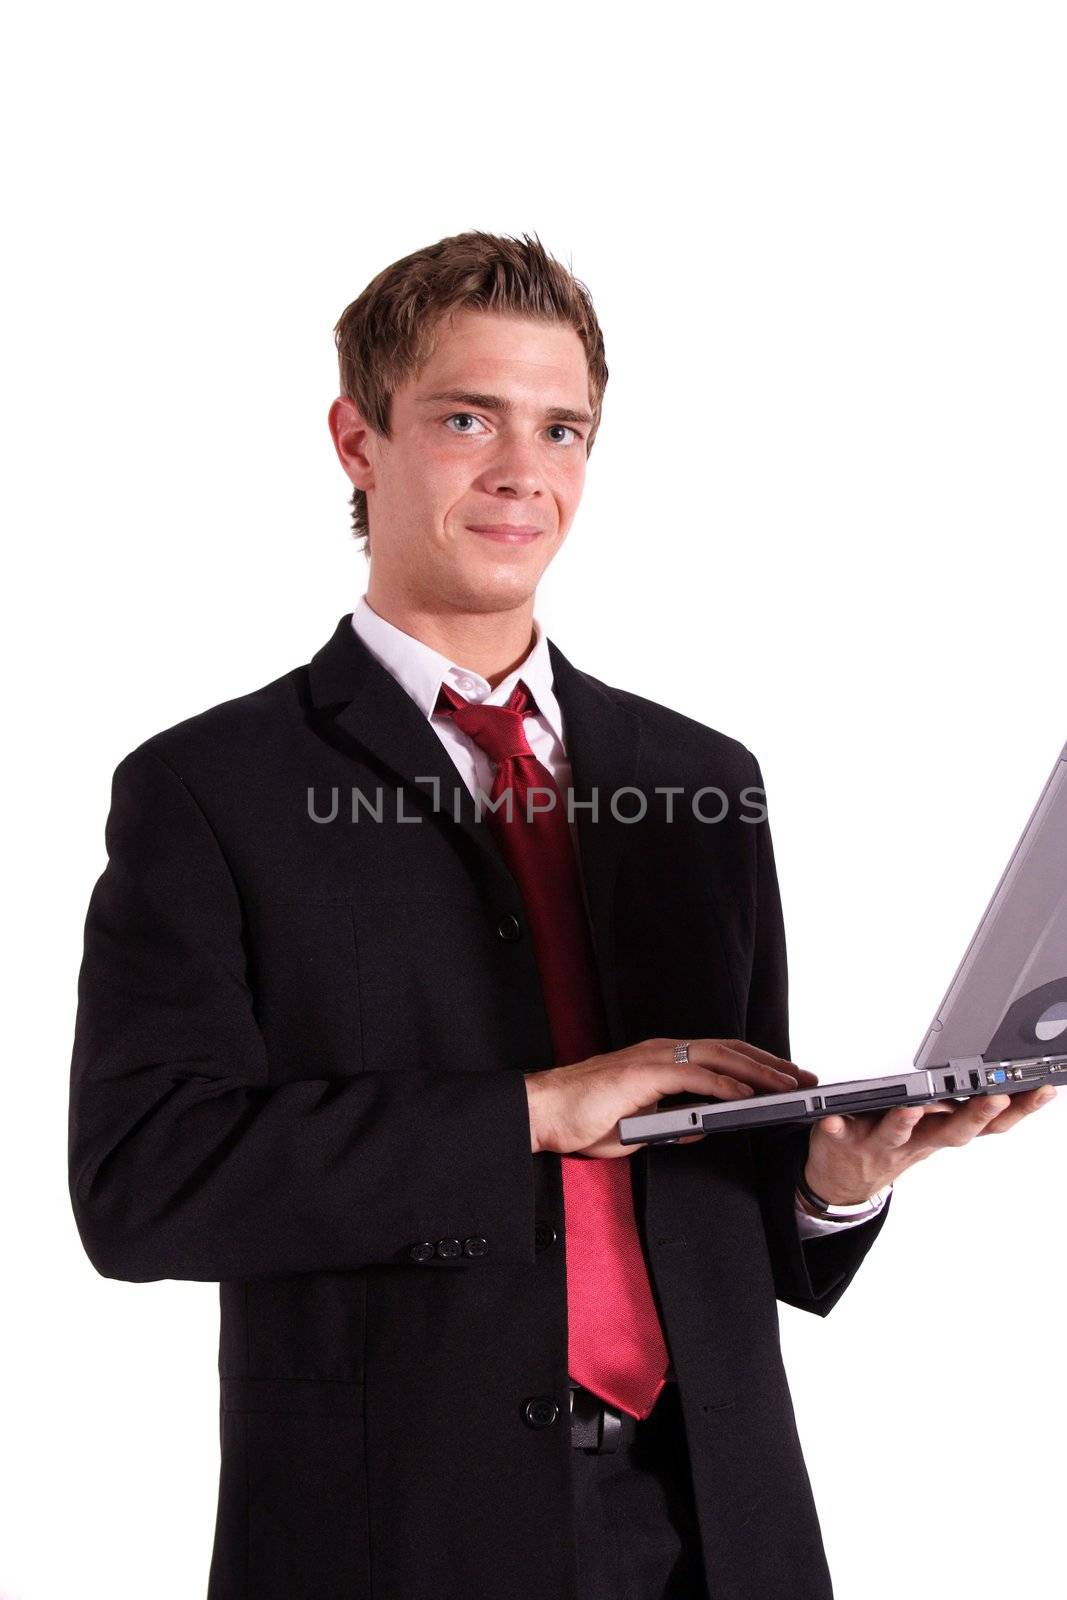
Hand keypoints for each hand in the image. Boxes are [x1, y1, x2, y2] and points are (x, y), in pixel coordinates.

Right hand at [524, 1036, 818, 1157]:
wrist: (544, 1112)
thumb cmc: (582, 1118)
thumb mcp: (638, 1129)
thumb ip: (669, 1124)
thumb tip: (699, 1130)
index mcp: (662, 1060)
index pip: (721, 1055)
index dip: (758, 1064)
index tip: (788, 1078)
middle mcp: (662, 1051)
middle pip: (730, 1049)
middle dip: (772, 1063)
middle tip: (806, 1078)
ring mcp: (654, 1058)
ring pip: (719, 1056)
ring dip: (759, 1071)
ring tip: (789, 1085)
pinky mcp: (643, 1073)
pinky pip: (694, 1076)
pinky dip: (725, 1083)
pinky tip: (748, 1094)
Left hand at [802, 1086, 1057, 1204]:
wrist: (844, 1182)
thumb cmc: (895, 1144)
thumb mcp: (937, 1131)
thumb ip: (964, 1109)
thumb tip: (1004, 1080)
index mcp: (942, 1133)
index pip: (989, 1124)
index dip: (1020, 1110)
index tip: (1043, 1088)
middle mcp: (917, 1141)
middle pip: (953, 1131)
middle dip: (977, 1114)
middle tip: (996, 1095)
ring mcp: (880, 1144)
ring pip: (897, 1133)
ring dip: (906, 1121)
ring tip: (911, 1107)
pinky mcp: (843, 1140)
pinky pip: (837, 1131)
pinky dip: (834, 1124)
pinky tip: (830, 1117)